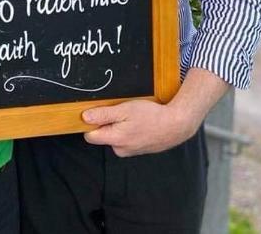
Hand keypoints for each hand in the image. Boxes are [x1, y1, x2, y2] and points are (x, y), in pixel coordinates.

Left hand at [82, 99, 196, 156]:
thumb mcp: (125, 110)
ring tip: (131, 116)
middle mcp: (120, 149)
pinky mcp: (137, 150)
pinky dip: (128, 130)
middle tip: (119, 111)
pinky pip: (125, 139)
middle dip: (106, 123)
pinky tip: (137, 123)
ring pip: (114, 136)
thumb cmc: (151, 116)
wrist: (175, 125)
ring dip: (118, 126)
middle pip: (102, 136)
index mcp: (115, 139)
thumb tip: (84, 118)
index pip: (90, 136)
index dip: (90, 123)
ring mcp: (129, 151)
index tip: (95, 112)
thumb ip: (103, 115)